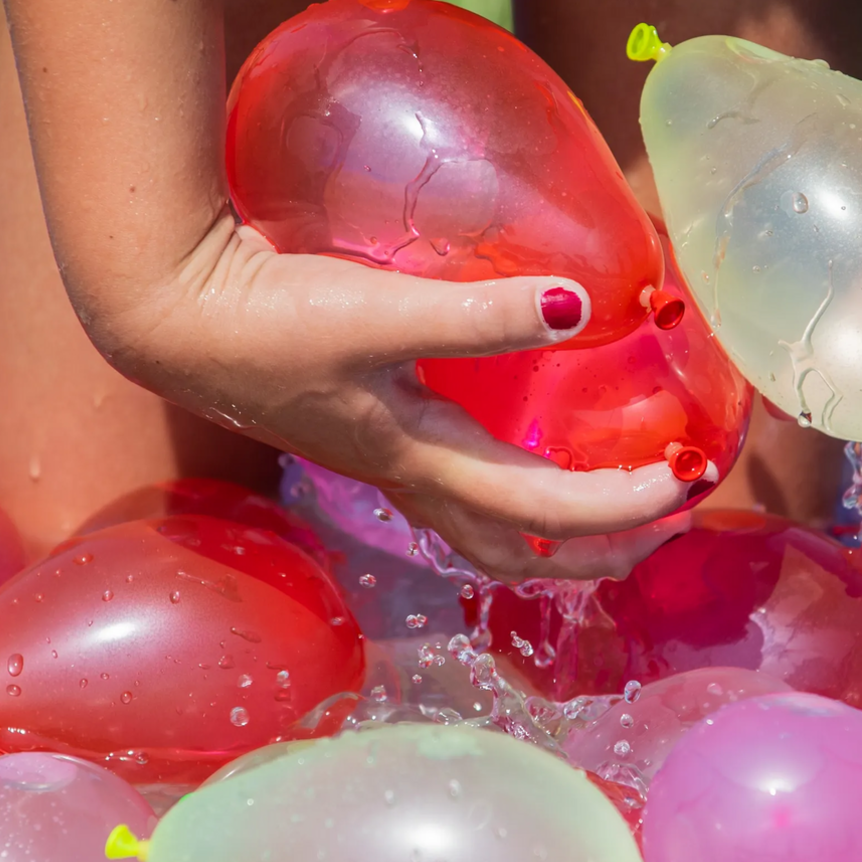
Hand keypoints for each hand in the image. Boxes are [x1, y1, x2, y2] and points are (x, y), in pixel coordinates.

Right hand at [141, 218, 696, 582]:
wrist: (173, 317)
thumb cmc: (270, 320)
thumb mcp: (382, 312)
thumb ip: (480, 315)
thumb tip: (581, 308)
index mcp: (423, 460)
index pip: (544, 512)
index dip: (624, 504)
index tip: (688, 478)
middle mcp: (408, 476)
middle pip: (516, 552)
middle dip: (597, 552)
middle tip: (664, 521)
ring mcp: (384, 458)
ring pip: (480, 527)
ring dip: (551, 531)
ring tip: (608, 504)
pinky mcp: (365, 426)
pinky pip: (452, 483)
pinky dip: (504, 486)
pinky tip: (516, 440)